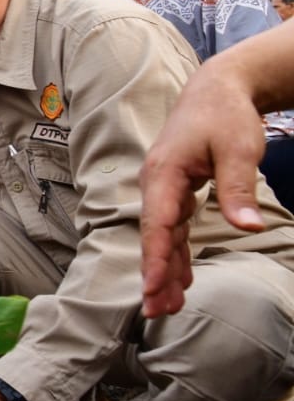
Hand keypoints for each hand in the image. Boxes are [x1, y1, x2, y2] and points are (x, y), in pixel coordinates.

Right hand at [138, 71, 265, 316]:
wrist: (217, 88)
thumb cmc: (225, 116)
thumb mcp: (238, 150)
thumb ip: (238, 190)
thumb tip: (247, 227)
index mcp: (164, 174)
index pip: (158, 224)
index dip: (157, 258)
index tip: (156, 289)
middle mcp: (156, 184)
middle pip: (153, 236)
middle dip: (155, 274)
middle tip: (157, 311)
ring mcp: (163, 188)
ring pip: (162, 235)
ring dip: (165, 269)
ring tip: (168, 305)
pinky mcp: (175, 190)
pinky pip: (173, 227)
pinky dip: (175, 252)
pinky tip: (180, 277)